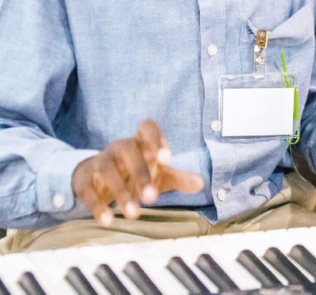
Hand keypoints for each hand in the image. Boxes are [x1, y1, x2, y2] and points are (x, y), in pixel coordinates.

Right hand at [71, 119, 204, 224]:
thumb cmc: (136, 173)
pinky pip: (87, 190)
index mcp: (140, 142)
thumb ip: (179, 178)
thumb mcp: (159, 175)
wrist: (97, 178)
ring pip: (107, 171)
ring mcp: (99, 162)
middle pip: (127, 150)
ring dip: (120, 193)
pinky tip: (108, 221)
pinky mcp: (83, 180)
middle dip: (140, 173)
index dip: (156, 140)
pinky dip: (97, 205)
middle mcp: (119, 148)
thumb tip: (200, 183)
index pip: (147, 128)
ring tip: (134, 215)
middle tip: (152, 198)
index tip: (165, 159)